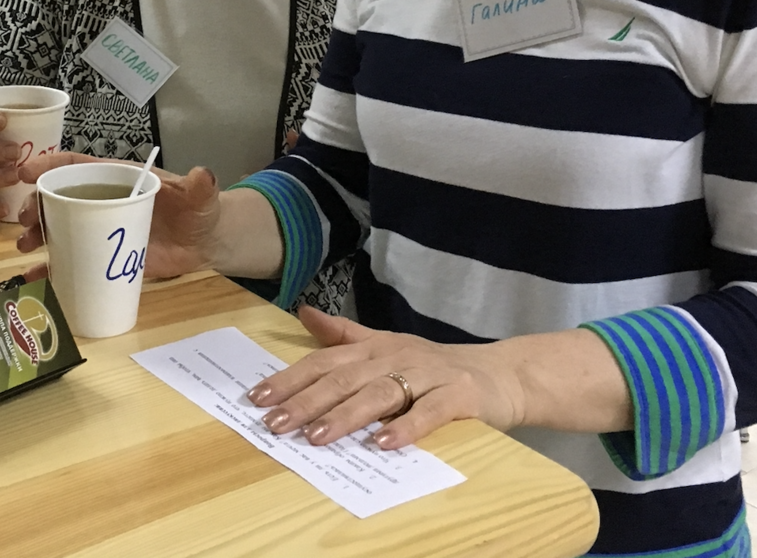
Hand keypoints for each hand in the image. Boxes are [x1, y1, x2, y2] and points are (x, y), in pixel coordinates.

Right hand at [15, 152, 222, 279]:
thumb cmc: (196, 212)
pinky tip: (34, 276)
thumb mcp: (199, 198)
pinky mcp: (101, 257)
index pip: (77, 165)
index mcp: (117, 178)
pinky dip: (49, 268)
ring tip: (25, 245)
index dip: (49, 164)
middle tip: (24, 220)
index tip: (25, 172)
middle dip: (35, 204)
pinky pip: (69, 261)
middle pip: (59, 196)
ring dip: (36, 233)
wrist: (202, 245)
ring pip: (58, 227)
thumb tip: (202, 175)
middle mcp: (101, 201)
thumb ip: (200, 187)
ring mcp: (98, 230)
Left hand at [246, 307, 525, 450]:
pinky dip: (406, 427)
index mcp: (374, 348)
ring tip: (318, 436)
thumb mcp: (386, 345)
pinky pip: (429, 412)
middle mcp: (395, 357)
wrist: (499, 373)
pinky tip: (384, 444)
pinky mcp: (457, 396)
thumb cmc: (433, 366)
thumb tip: (303, 312)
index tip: (258, 397)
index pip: (324, 362)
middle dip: (306, 401)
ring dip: (346, 416)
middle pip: (344, 379)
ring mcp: (426, 375)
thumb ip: (344, 334)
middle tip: (275, 423)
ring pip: (380, 394)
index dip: (291, 379)